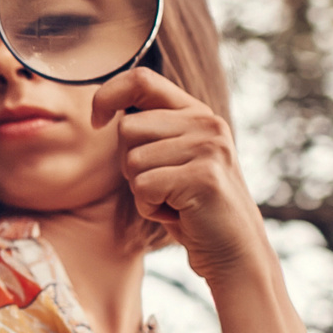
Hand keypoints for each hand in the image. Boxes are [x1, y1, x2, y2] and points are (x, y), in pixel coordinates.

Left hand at [89, 68, 268, 279]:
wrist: (235, 252)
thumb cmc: (193, 209)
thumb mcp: (174, 160)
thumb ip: (152, 132)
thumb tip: (106, 114)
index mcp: (197, 113)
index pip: (142, 79)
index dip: (108, 94)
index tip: (97, 120)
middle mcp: (206, 123)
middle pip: (127, 128)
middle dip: (130, 166)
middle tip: (162, 188)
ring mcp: (209, 148)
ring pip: (132, 160)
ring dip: (141, 192)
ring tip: (174, 202)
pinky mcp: (203, 177)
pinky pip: (143, 187)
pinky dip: (149, 208)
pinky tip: (177, 215)